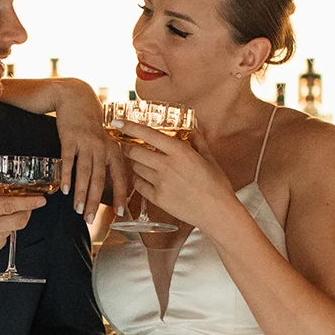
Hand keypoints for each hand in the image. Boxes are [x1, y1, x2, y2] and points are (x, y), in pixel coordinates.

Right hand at [52, 83, 132, 216]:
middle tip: (91, 219)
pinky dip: (66, 176)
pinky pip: (68, 160)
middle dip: (95, 201)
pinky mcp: (70, 138)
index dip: (121, 195)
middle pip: (100, 179)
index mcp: (113, 150)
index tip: (121, 212)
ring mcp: (86, 143)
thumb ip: (105, 163)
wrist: (76, 98)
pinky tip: (63, 190)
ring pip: (85, 173)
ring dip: (80, 193)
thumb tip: (107, 189)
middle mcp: (102, 148)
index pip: (120, 177)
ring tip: (77, 210)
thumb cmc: (90, 126)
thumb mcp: (103, 143)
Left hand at [118, 122, 237, 232]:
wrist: (217, 212)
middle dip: (129, 146)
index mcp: (179, 151)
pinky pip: (138, 185)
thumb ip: (196, 139)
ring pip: (135, 167)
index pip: (147, 134)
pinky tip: (146, 178)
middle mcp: (166, 165)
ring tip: (143, 162)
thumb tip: (191, 125)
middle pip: (135, 151)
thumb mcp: (208, 157)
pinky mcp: (157, 198)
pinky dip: (139, 179)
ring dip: (135, 163)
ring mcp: (160, 183)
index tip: (117, 122)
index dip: (129, 127)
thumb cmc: (216, 185)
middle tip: (129, 145)